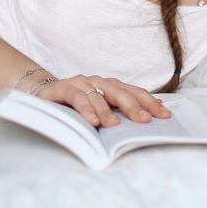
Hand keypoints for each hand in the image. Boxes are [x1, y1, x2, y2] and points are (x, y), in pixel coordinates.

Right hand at [34, 74, 170, 126]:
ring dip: (107, 112)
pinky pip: (77, 98)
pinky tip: (93, 122)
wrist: (41, 92)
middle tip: (146, 120)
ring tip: (116, 126)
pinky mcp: (63, 88)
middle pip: (120, 92)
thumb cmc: (75, 102)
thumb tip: (147, 116)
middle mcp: (98, 81)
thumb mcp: (99, 106)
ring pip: (98, 96)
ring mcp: (81, 83)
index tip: (164, 114)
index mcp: (110, 85)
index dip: (149, 102)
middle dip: (134, 106)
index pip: (134, 92)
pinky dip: (86, 110)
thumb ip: (118, 109)